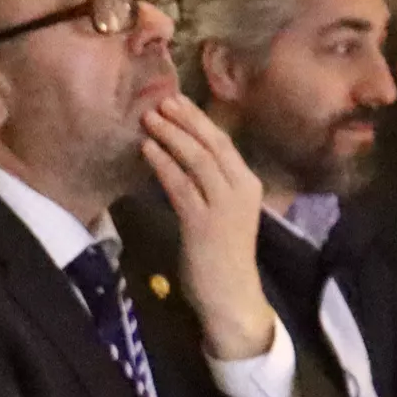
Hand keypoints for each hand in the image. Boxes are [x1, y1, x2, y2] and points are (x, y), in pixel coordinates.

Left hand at [138, 93, 275, 359]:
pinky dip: (163, 165)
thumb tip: (180, 157)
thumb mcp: (221, 212)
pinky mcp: (203, 223)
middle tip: (160, 100)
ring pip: (196, 160)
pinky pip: (180, 186)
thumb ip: (208, 186)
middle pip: (211, 144)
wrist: (231, 296)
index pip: (223, 143)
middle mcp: (240, 189)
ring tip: (148, 119)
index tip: (176, 101)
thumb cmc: (222, 256)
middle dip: (185, 120)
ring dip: (171, 136)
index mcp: (248, 184)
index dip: (198, 120)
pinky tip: (147, 150)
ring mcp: (224, 206)